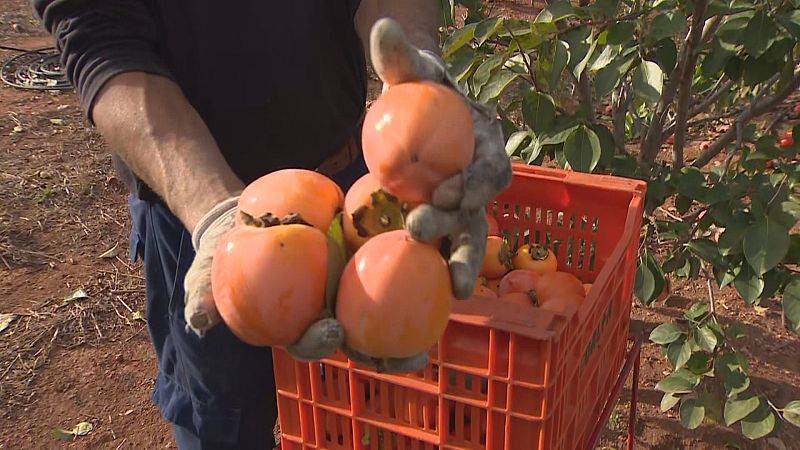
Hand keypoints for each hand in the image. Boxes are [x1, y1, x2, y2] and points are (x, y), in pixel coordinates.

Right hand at [183, 192, 422, 372]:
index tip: (330, 330)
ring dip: (421, 305)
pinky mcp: (377, 243)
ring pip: (399, 296)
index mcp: (304, 322)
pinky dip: (425, 243)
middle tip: (413, 359)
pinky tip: (442, 233)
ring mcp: (363, 278)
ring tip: (449, 297)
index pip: (314, 341)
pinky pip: (406, 244)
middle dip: (394, 353)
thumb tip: (199, 321)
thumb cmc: (231, 248)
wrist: (254, 212)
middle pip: (369, 337)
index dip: (322, 343)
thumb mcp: (208, 270)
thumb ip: (204, 296)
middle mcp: (340, 306)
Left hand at [369, 17, 512, 298]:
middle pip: (481, 211)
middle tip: (424, 231)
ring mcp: (464, 208)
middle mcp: (482, 182)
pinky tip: (428, 291)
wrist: (419, 114)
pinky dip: (438, 268)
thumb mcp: (412, 74)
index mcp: (485, 145)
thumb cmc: (421, 93)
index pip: (490, 167)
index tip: (447, 190)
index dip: (475, 181)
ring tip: (458, 289)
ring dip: (464, 262)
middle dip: (463, 229)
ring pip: (470, 239)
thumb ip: (400, 58)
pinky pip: (444, 250)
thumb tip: (383, 29)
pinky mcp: (443, 225)